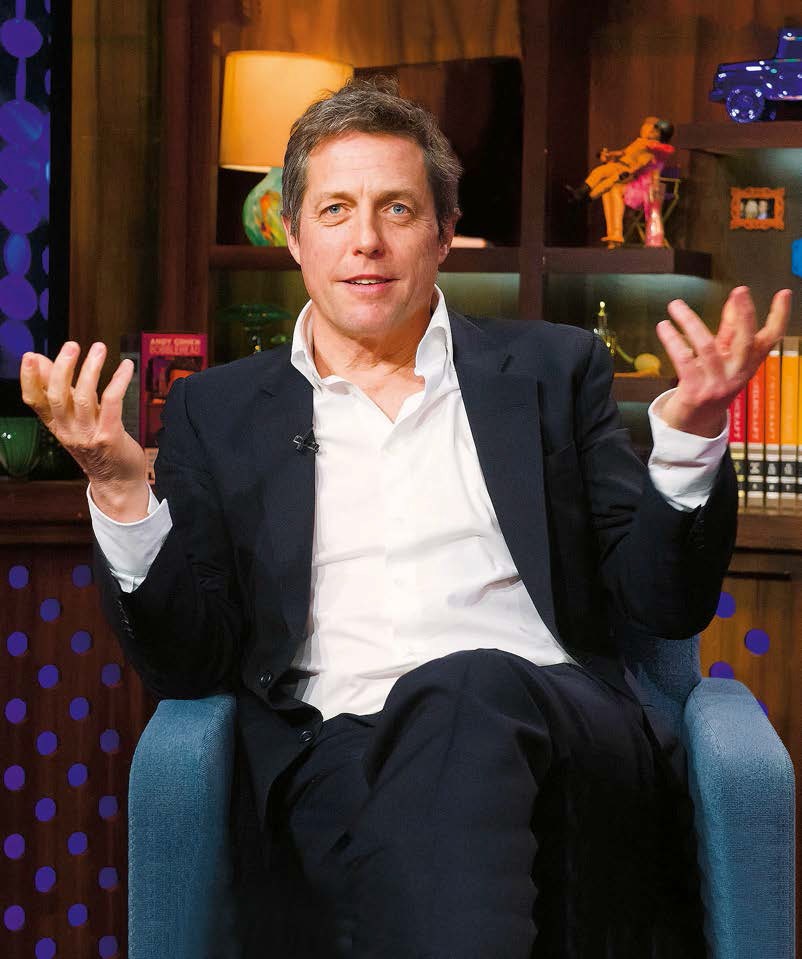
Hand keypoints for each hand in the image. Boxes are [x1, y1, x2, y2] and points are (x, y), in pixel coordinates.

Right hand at [20, 341, 148, 519]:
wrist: (118, 482)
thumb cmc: (98, 446)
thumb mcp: (74, 418)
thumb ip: (60, 390)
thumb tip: (40, 360)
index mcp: (56, 425)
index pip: (34, 401)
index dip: (29, 378)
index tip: (30, 356)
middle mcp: (68, 431)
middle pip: (57, 396)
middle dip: (62, 368)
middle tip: (72, 346)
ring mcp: (89, 435)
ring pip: (84, 397)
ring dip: (90, 369)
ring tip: (98, 348)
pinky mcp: (110, 437)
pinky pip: (112, 403)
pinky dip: (118, 381)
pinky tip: (125, 366)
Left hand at [656, 286, 790, 436]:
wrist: (692, 425)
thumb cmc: (708, 385)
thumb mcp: (724, 358)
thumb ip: (729, 330)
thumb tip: (735, 299)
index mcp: (748, 365)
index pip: (770, 339)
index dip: (779, 317)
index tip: (783, 294)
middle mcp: (736, 375)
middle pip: (746, 342)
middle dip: (745, 315)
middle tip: (740, 292)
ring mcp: (717, 385)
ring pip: (707, 347)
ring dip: (690, 322)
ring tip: (676, 306)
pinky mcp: (695, 392)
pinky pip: (683, 361)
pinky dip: (673, 341)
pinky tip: (664, 326)